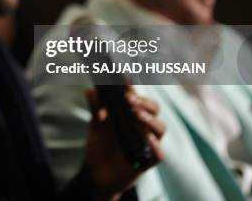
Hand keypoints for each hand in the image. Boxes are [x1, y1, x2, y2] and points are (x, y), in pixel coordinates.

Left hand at [84, 86, 165, 200]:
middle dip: (143, 101)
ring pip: (160, 128)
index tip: (123, 77)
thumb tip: (91, 90)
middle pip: (154, 108)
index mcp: (132, 113)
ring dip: (149, 119)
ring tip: (135, 113)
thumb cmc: (100, 144)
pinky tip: (147, 139)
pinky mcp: (148, 161)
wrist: (96, 173)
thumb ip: (95, 107)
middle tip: (128, 97)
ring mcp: (148, 143)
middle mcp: (143, 125)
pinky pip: (159, 154)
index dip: (133, 86)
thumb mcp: (95, 124)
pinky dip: (155, 146)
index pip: (138, 95)